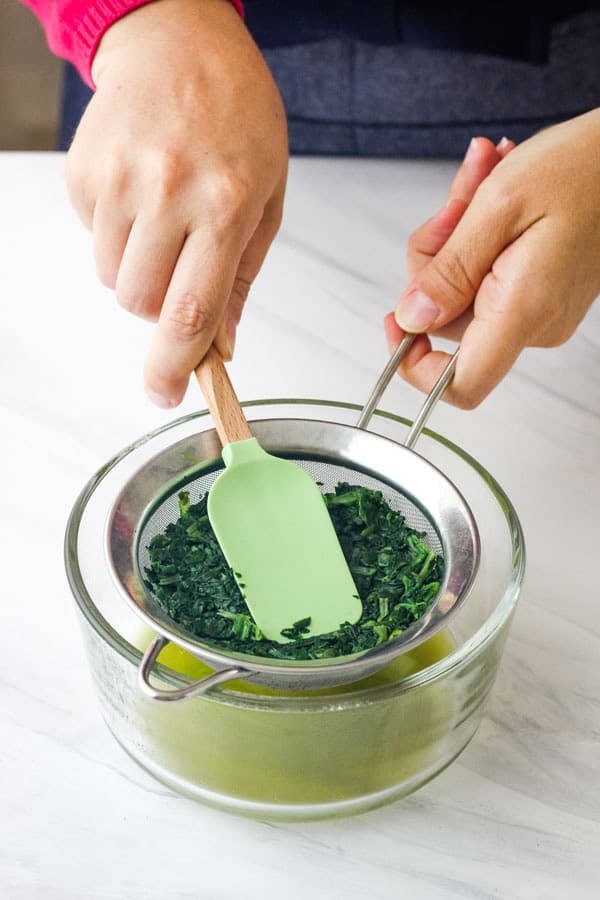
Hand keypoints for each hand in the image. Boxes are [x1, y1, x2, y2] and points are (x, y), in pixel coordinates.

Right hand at [65, 0, 287, 406]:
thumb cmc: (237, 117)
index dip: (175, 365)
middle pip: (140, 303)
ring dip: (138, 271)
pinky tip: (141, 193)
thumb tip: (220, 343)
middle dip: (159, 308)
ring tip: (165, 219)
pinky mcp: (85, 171)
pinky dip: (117, 235)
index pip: (191, 310)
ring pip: (112, 277)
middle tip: (182, 268)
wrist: (179, 42)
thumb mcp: (267, 197)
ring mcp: (118, 180)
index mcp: (224, 205)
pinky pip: (93, 239)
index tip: (166, 393)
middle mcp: (167, 193)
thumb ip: (242, 276)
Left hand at [387, 111, 599, 408]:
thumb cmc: (583, 168)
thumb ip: (448, 271)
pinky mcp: (541, 292)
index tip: (395, 322)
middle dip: (436, 258)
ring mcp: (539, 310)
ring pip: (462, 289)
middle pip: (448, 321)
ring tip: (480, 179)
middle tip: (456, 205)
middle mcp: (534, 323)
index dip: (415, 366)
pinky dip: (479, 234)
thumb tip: (412, 318)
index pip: (461, 385)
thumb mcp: (499, 207)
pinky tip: (490, 189)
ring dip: (457, 233)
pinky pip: (487, 275)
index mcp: (522, 311)